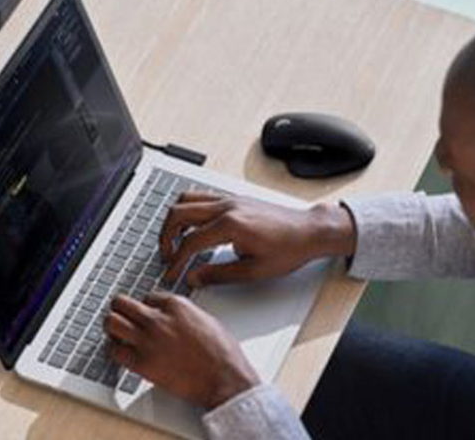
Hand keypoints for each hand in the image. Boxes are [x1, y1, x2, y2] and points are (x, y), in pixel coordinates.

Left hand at [105, 293, 258, 408]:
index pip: (147, 296)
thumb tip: (174, 317)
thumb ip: (185, 314)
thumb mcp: (206, 320)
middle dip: (120, 309)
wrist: (225, 379)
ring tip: (117, 334)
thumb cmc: (222, 354)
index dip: (146, 306)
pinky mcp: (142, 363)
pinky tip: (122, 353)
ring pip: (111, 322)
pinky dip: (114, 351)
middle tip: (122, 317)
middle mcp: (158, 318)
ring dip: (112, 327)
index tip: (146, 314)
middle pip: (121, 303)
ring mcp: (147, 340)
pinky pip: (114, 351)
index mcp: (176, 305)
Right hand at [159, 192, 356, 286]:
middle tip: (167, 256)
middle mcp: (227, 207)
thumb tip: (195, 278)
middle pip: (178, 213)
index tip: (172, 273)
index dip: (176, 261)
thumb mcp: (253, 271)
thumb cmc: (289, 249)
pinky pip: (201, 197)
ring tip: (174, 240)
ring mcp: (230, 199)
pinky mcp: (234, 198)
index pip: (189, 242)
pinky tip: (192, 226)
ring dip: (174, 219)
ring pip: (186, 200)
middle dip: (166, 236)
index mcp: (230, 225)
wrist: (309, 231)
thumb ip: (219, 274)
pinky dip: (189, 210)